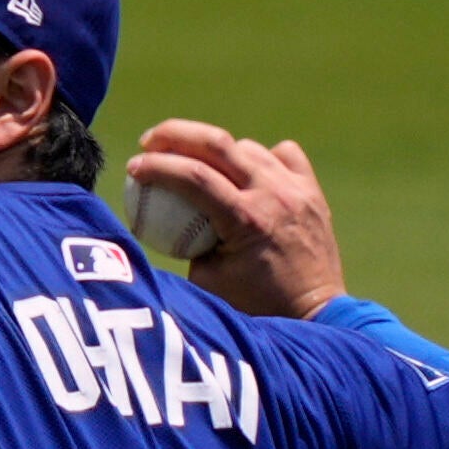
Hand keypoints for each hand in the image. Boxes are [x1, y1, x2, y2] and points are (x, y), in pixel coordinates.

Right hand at [123, 120, 343, 316]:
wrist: (316, 315)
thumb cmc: (258, 306)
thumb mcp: (208, 281)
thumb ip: (188, 244)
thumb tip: (166, 219)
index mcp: (246, 219)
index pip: (192, 176)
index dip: (157, 166)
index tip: (133, 168)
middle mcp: (273, 195)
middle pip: (218, 143)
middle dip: (175, 134)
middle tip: (150, 141)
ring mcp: (297, 190)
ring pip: (248, 147)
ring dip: (214, 148)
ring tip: (193, 160)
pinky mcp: (312, 192)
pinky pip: (285, 155)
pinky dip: (261, 156)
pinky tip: (247, 170)